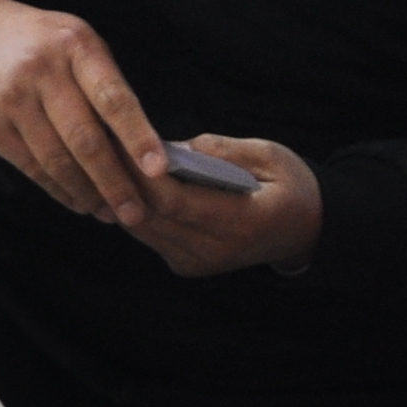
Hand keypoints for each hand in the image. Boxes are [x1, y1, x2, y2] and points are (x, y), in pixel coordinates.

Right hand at [0, 0, 176, 227]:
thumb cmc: (39, 42)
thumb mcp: (76, 43)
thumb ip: (103, 85)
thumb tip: (137, 146)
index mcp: (75, 46)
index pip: (112, 98)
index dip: (137, 136)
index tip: (158, 169)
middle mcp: (42, 72)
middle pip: (84, 139)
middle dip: (114, 182)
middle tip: (136, 212)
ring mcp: (12, 102)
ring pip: (57, 161)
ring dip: (87, 193)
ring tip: (110, 213)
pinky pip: (31, 168)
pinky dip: (59, 190)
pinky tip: (79, 202)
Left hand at [120, 135, 322, 277]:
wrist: (304, 230)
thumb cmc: (290, 186)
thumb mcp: (269, 155)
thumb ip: (220, 150)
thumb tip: (168, 147)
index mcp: (241, 222)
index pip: (175, 202)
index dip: (142, 174)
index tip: (121, 141)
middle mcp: (214, 251)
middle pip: (151, 217)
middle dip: (123, 181)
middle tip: (102, 144)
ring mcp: (197, 263)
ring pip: (143, 229)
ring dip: (122, 195)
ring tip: (106, 158)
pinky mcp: (187, 265)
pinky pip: (150, 235)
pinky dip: (135, 208)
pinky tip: (124, 182)